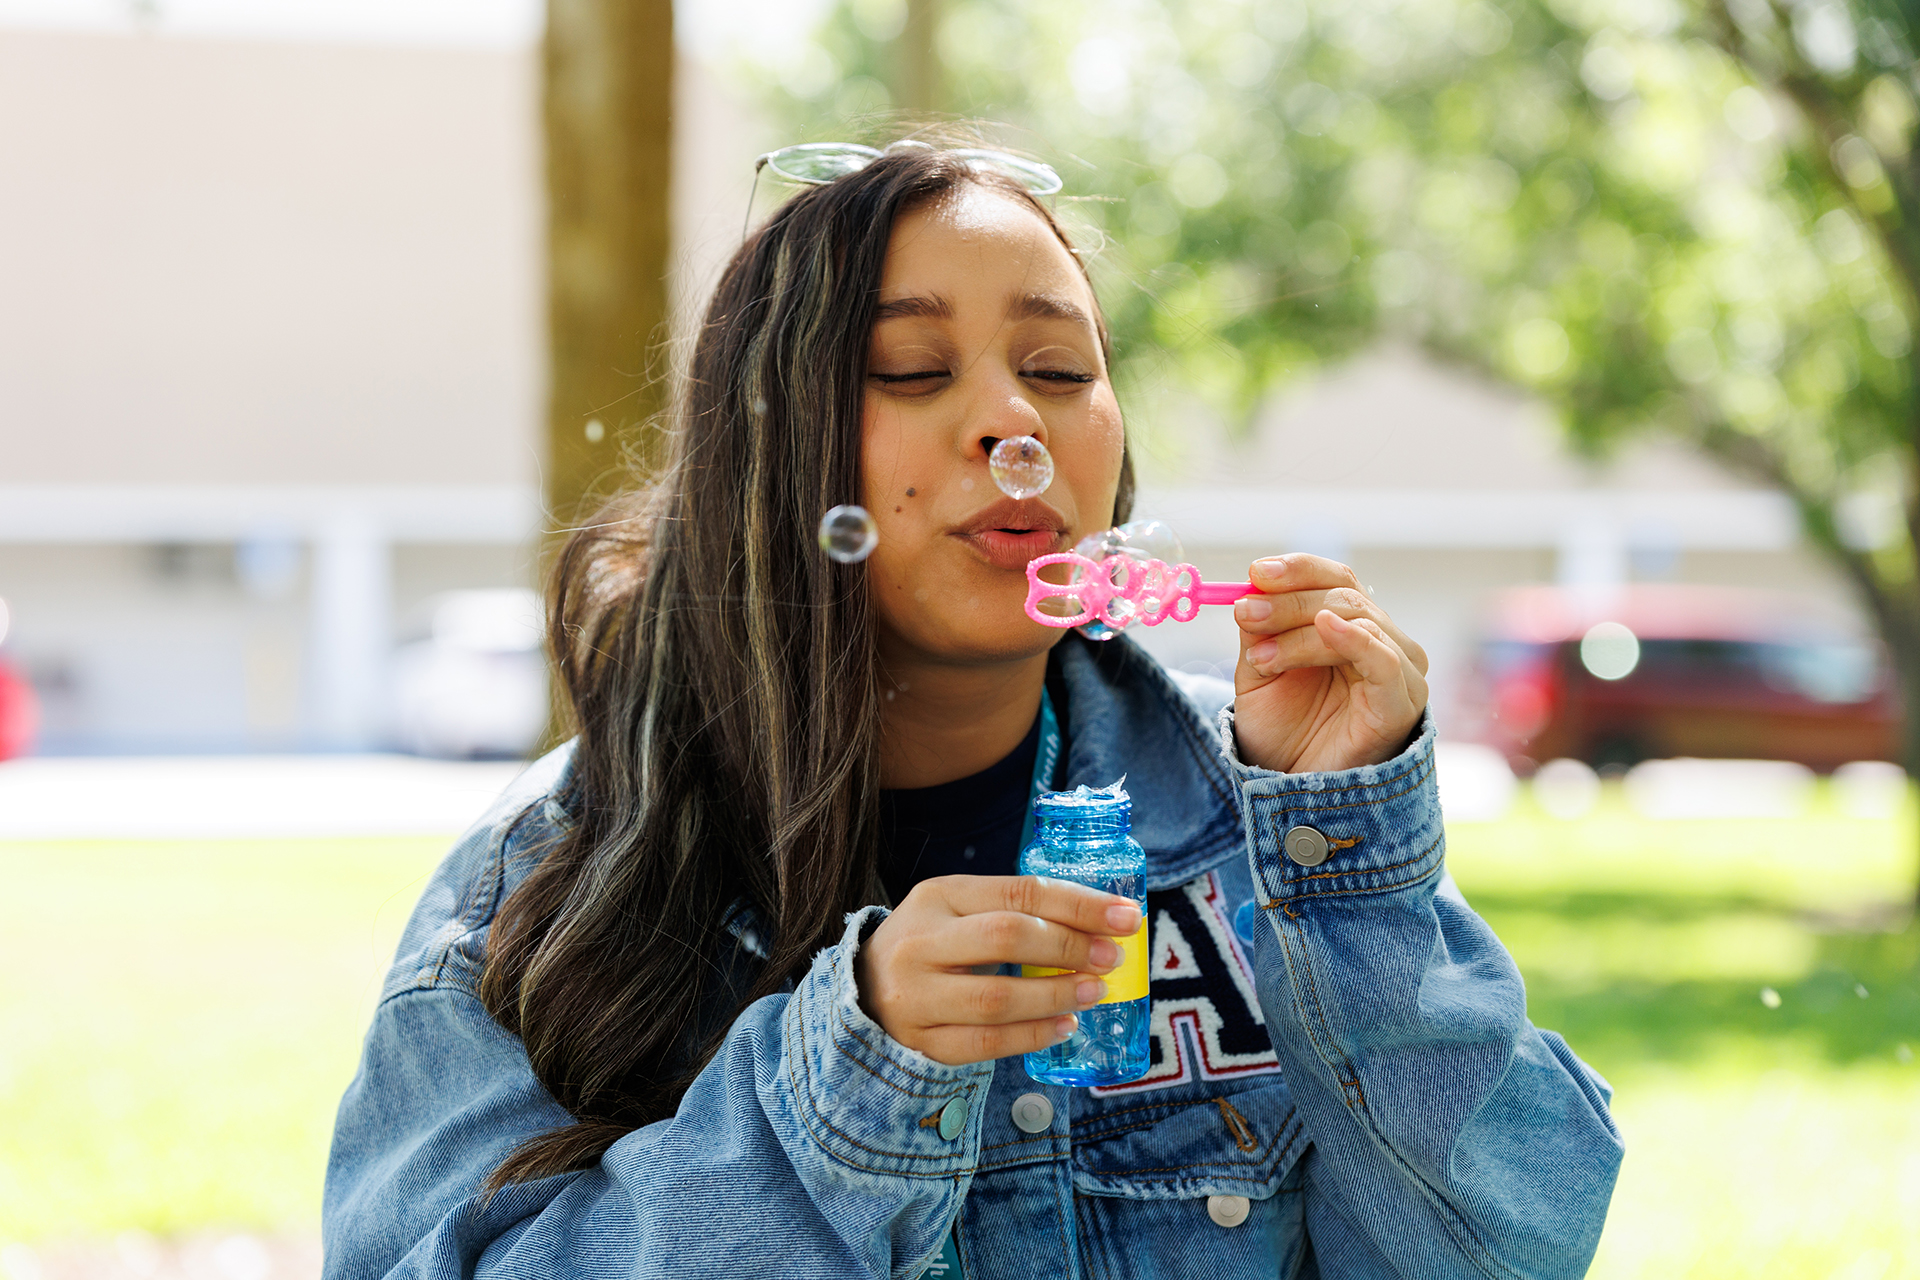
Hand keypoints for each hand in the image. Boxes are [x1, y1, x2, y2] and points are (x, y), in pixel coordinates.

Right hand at [857, 875, 1141, 1065]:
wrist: (861, 993)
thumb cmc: (930, 946)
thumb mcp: (958, 910)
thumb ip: (1013, 912)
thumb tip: (1098, 925)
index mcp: (936, 897)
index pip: (1017, 892)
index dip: (1078, 904)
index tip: (1125, 917)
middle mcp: (919, 942)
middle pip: (1006, 937)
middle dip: (1069, 947)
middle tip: (1111, 958)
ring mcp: (914, 996)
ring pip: (996, 997)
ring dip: (1055, 996)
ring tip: (1093, 993)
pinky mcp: (918, 1042)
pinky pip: (984, 1044)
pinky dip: (1032, 1036)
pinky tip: (1064, 1026)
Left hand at [1231, 554, 1429, 774]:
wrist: (1292, 789)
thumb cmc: (1282, 730)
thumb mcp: (1260, 668)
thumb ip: (1260, 627)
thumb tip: (1252, 585)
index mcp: (1352, 627)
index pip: (1336, 578)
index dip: (1298, 569)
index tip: (1256, 573)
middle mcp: (1384, 641)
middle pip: (1342, 596)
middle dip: (1287, 602)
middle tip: (1245, 613)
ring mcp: (1399, 671)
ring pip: (1354, 621)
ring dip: (1299, 631)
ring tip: (1259, 657)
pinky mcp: (1401, 702)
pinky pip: (1384, 660)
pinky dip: (1354, 638)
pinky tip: (1324, 627)